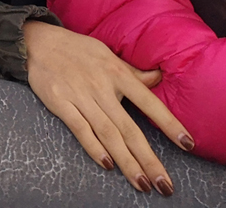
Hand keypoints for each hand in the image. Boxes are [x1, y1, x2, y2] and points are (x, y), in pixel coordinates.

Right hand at [24, 21, 192, 195]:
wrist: (38, 41)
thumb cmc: (77, 49)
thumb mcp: (108, 55)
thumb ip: (133, 72)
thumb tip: (159, 78)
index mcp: (116, 73)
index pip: (148, 101)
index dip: (169, 123)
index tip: (188, 144)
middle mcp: (101, 86)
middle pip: (129, 128)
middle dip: (148, 159)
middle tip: (165, 184)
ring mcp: (80, 96)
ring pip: (108, 134)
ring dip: (127, 161)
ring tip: (142, 184)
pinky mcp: (60, 102)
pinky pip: (80, 129)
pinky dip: (94, 147)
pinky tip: (107, 164)